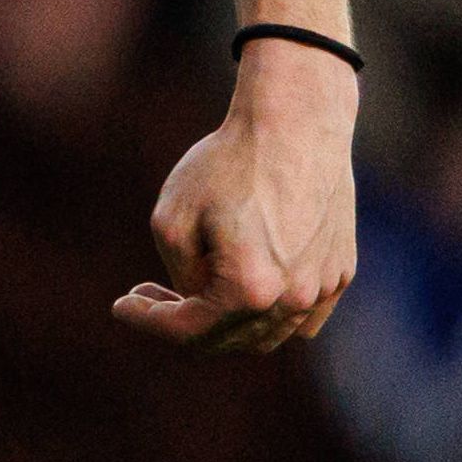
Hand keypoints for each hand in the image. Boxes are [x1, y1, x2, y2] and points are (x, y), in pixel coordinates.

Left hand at [113, 37, 357, 352]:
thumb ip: (178, 275)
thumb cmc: (229, 163)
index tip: (120, 305)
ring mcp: (322, 288)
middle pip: (227, 340)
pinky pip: (301, 316)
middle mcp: (293, 299)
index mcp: (249, 290)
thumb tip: (194, 300)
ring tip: (195, 290)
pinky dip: (270, 315)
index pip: (188, 331)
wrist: (296, 121)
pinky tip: (245, 287)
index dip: (147, 321)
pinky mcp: (341, 271)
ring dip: (227, 323)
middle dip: (182, 323)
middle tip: (152, 294)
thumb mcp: (173, 218)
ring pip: (266, 335)